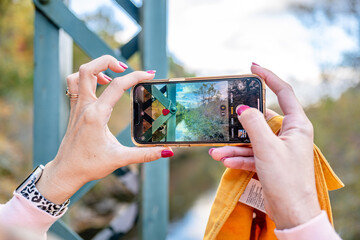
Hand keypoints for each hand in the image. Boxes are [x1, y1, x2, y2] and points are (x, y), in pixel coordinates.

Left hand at [36, 56, 172, 203]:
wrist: (66, 172)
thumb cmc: (89, 165)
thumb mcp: (119, 159)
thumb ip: (145, 155)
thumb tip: (166, 151)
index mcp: (96, 115)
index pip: (117, 86)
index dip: (136, 76)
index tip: (149, 74)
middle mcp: (84, 107)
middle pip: (88, 70)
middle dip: (107, 61)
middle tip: (124, 67)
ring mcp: (77, 107)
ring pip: (78, 75)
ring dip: (95, 68)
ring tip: (111, 75)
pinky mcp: (74, 110)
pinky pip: (74, 85)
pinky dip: (85, 79)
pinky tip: (99, 87)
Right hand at [209, 64, 320, 229]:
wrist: (292, 212)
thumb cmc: (286, 179)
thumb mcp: (267, 148)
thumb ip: (253, 124)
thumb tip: (242, 107)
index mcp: (297, 125)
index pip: (283, 92)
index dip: (268, 77)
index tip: (253, 67)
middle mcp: (288, 134)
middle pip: (261, 119)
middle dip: (240, 123)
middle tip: (225, 117)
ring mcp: (278, 148)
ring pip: (252, 139)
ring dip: (234, 146)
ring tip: (217, 151)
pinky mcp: (270, 161)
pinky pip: (251, 154)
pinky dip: (238, 157)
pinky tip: (223, 160)